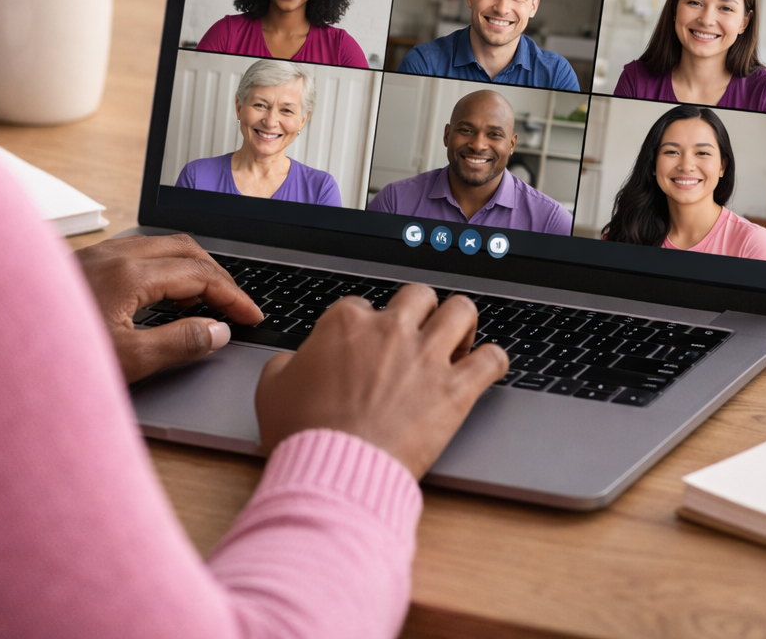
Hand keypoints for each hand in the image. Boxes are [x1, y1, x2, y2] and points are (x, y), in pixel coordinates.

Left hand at [76, 234, 262, 383]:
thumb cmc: (52, 359)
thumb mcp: (127, 361)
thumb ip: (180, 343)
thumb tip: (218, 330)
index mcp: (130, 273)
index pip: (201, 275)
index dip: (234, 296)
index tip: (253, 317)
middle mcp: (114, 254)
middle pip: (186, 249)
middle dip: (218, 275)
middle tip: (238, 305)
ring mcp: (96, 256)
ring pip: (161, 247)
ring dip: (192, 267)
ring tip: (209, 298)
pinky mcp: (83, 265)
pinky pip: (137, 252)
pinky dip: (166, 267)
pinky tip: (163, 293)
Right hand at [255, 284, 508, 477]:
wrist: (334, 470)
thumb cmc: (302, 433)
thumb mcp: (272, 388)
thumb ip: (287, 363)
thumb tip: (294, 362)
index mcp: (346, 323)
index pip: (363, 306)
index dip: (365, 328)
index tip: (367, 348)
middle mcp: (390, 330)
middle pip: (418, 296)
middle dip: (420, 312)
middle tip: (418, 334)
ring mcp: (427, 357)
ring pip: (462, 311)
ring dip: (462, 323)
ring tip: (458, 341)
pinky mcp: (455, 390)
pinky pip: (493, 359)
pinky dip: (493, 360)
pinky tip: (485, 368)